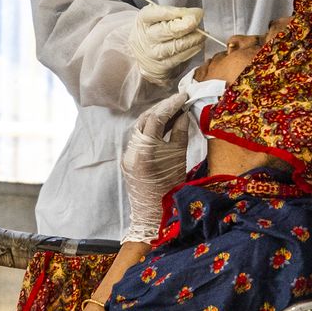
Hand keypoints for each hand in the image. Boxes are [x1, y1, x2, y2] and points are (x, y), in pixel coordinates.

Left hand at [121, 91, 189, 243]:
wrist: (155, 214)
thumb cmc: (171, 188)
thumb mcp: (179, 158)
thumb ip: (180, 133)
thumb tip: (182, 113)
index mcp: (144, 151)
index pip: (156, 118)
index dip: (170, 104)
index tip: (183, 96)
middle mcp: (131, 150)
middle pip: (144, 120)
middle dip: (162, 108)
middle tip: (179, 101)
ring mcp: (127, 155)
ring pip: (140, 128)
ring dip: (156, 117)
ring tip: (174, 111)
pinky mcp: (128, 160)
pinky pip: (139, 139)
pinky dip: (151, 130)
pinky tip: (164, 126)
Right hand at [128, 4, 205, 84]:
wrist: (144, 54)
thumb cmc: (154, 30)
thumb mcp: (156, 18)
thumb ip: (173, 14)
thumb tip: (194, 14)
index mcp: (144, 20)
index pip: (158, 13)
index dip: (178, 12)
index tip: (194, 11)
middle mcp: (148, 37)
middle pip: (169, 30)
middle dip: (188, 24)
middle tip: (199, 20)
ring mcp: (155, 52)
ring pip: (178, 45)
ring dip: (194, 38)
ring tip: (203, 33)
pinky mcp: (164, 65)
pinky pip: (181, 57)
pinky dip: (194, 49)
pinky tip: (199, 44)